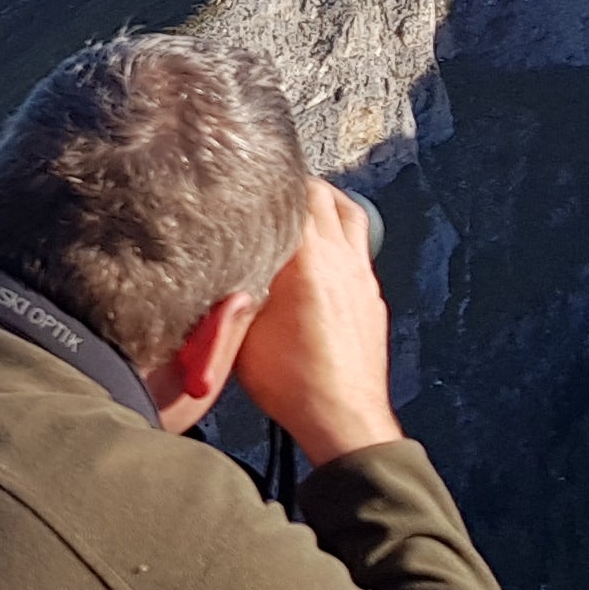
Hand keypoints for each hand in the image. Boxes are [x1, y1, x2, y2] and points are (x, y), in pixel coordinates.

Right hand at [233, 180, 401, 464]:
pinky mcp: (372, 296)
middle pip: (325, 195)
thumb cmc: (292, 383)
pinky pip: (359, 246)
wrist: (343, 417)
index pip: (294, 192)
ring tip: (300, 206)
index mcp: (307, 259)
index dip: (271, 177)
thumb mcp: (241, 332)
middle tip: (270, 186)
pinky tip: (320, 254)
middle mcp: (340, 258)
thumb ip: (232, 289)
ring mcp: (362, 275)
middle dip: (298, 183)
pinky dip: (340, 235)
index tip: (250, 171)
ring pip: (350, 214)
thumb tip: (217, 262)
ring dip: (326, 203)